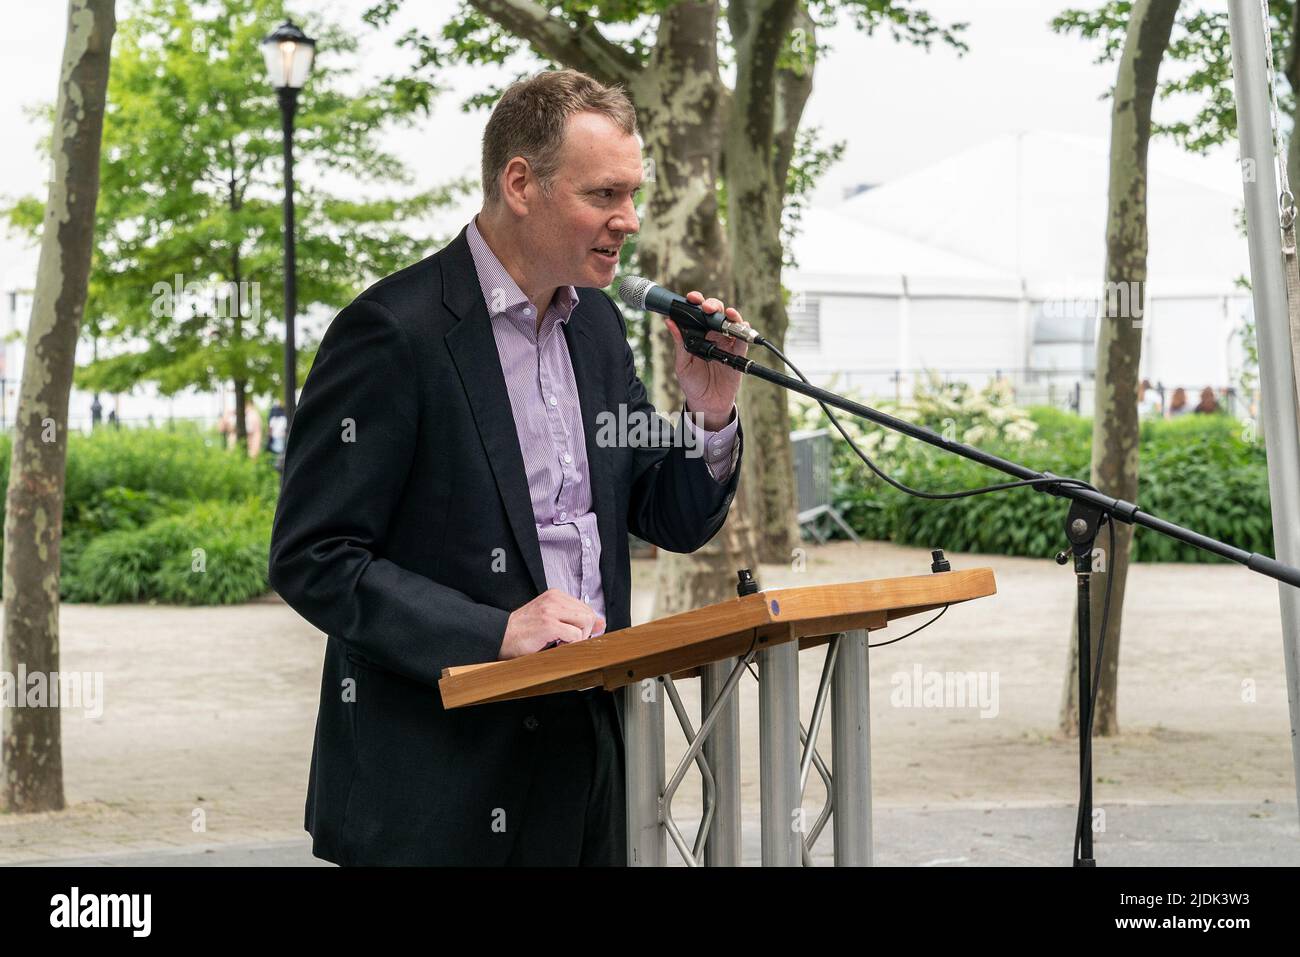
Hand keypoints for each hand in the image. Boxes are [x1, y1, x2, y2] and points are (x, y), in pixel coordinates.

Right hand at [498, 589, 604, 659]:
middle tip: (568, 642)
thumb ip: (575, 619)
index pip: (585, 608)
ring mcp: (551, 610)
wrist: (500, 636)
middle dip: (584, 632)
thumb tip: (601, 622)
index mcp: (555, 595)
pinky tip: (557, 647)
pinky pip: (575, 635)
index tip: (575, 636)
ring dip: (578, 638)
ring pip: (585, 622)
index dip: (585, 625)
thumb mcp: (552, 620)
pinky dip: (571, 645)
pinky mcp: (549, 624)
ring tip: (562, 643)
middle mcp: (554, 599)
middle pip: (589, 614)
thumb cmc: (525, 631)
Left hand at [662, 291, 748, 429]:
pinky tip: (740, 326)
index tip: (691, 298)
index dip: (696, 302)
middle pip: (716, 313)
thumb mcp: (682, 363)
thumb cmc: (692, 383)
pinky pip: (742, 340)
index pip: (697, 314)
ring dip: (730, 314)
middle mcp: (713, 336)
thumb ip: (680, 343)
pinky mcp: (737, 354)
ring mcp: (726, 344)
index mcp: (698, 335)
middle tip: (707, 307)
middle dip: (713, 305)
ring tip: (726, 313)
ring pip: (731, 322)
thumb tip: (669, 322)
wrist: (706, 404)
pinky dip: (743, 331)